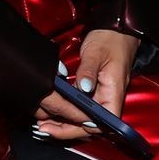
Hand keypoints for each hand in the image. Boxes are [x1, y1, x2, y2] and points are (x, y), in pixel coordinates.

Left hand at [34, 28, 137, 143]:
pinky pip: (80, 109)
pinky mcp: (93, 93)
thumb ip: (88, 71)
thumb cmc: (109, 40)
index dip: (81, 128)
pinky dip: (66, 112)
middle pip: (90, 125)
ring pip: (83, 119)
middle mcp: (108, 99)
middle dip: (66, 129)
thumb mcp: (95, 53)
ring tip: (43, 125)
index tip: (60, 127)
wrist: (115, 30)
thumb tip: (83, 88)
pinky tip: (52, 113)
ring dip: (64, 123)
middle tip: (43, 128)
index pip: (102, 123)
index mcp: (114, 93)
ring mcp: (100, 97)